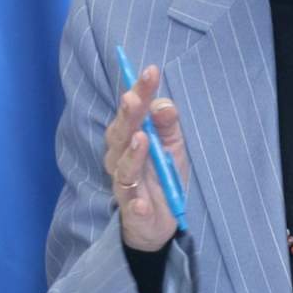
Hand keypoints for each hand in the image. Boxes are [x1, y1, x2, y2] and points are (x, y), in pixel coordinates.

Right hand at [103, 64, 189, 251]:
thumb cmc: (162, 176)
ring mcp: (125, 185)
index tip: (151, 71)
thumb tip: (164, 103)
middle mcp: (120, 158)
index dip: (139, 91)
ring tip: (141, 139)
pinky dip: (136, 204)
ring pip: (123, 168)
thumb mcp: (172, 146)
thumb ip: (168, 125)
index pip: (133, 111)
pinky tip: (141, 203)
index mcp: (130, 137)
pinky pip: (131, 206)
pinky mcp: (132, 211)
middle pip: (121, 134)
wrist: (157, 221)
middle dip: (128, 115)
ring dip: (132, 154)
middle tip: (133, 98)